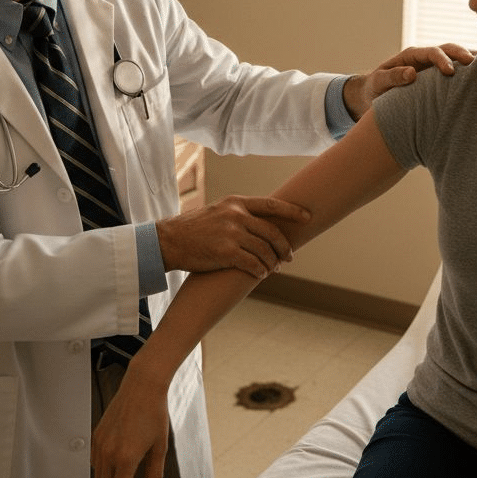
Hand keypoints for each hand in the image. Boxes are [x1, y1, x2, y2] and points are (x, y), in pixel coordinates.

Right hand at [93, 367, 170, 477]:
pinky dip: (105, 469)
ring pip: (99, 477)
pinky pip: (95, 462)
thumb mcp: (160, 447)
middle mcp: (108, 452)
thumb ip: (155, 475)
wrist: (143, 386)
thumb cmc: (154, 411)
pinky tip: (119, 462)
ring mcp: (100, 443)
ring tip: (129, 474)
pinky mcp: (97, 435)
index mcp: (126, 457)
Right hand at [156, 195, 309, 276]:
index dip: (292, 211)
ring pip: (264, 251)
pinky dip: (260, 271)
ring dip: (272, 263)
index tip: (307, 217)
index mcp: (235, 202)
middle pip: (272, 233)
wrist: (169, 240)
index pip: (271, 205)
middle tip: (289, 257)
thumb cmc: (193, 229)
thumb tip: (261, 225)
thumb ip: (238, 214)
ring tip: (273, 269)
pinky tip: (260, 275)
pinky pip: (253, 264)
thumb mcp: (217, 212)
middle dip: (284, 247)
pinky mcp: (225, 252)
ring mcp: (231, 233)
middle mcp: (235, 215)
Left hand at [344, 44, 474, 118]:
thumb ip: (393, 77)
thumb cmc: (375, 89)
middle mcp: (425, 58)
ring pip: (456, 58)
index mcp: (411, 56)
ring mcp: (434, 67)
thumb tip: (412, 73)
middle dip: (462, 54)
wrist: (375, 95)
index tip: (450, 72)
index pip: (431, 52)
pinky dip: (470, 71)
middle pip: (448, 49)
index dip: (442, 59)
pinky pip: (457, 71)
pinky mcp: (439, 77)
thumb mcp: (379, 83)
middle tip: (475, 64)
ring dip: (471, 60)